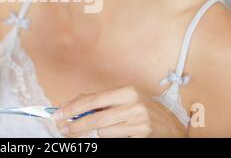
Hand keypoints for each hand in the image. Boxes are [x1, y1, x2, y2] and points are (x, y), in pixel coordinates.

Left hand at [52, 86, 186, 137]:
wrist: (173, 127)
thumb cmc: (145, 111)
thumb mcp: (125, 100)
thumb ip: (101, 102)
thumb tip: (72, 105)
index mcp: (126, 91)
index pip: (92, 100)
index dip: (72, 108)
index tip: (57, 114)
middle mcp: (133, 105)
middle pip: (94, 119)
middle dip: (75, 125)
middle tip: (63, 129)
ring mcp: (138, 122)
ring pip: (103, 132)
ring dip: (95, 133)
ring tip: (96, 130)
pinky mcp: (141, 136)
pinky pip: (113, 140)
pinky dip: (108, 138)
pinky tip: (114, 134)